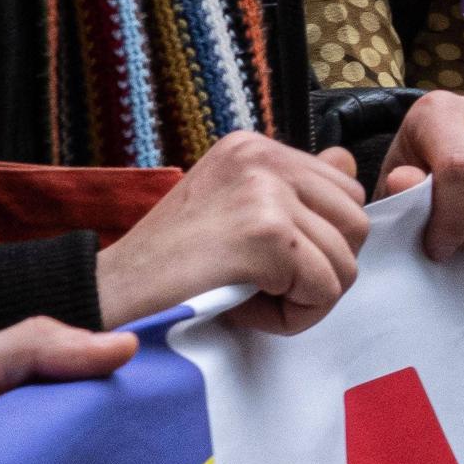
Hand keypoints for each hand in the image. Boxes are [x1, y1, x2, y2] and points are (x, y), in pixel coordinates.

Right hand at [95, 132, 371, 331]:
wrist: (107, 296)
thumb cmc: (170, 266)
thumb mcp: (233, 212)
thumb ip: (292, 189)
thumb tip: (347, 159)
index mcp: (255, 147)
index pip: (345, 190)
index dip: (318, 241)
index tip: (267, 262)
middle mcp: (263, 156)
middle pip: (355, 222)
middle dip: (322, 269)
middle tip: (264, 289)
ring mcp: (265, 191)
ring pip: (345, 261)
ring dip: (306, 298)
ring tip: (250, 299)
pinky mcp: (266, 234)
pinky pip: (324, 289)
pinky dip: (293, 316)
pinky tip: (246, 309)